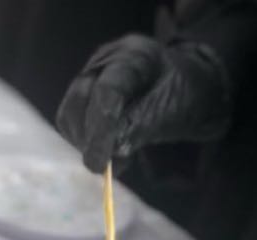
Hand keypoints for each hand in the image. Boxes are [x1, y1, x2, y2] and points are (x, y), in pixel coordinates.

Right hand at [56, 34, 232, 173]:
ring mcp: (91, 76)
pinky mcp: (83, 96)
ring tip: (114, 159)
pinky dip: (85, 143)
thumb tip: (114, 149)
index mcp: (133, 55)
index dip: (101, 128)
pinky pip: (72, 124)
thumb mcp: (172, 109)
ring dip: (85, 142)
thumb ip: (143, 125)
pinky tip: (107, 152)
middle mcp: (105, 60)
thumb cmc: (183, 94)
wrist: (186, 87)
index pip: (107, 90)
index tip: (100, 163)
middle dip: (88, 137)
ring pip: (70, 113)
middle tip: (102, 167)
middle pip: (80, 98)